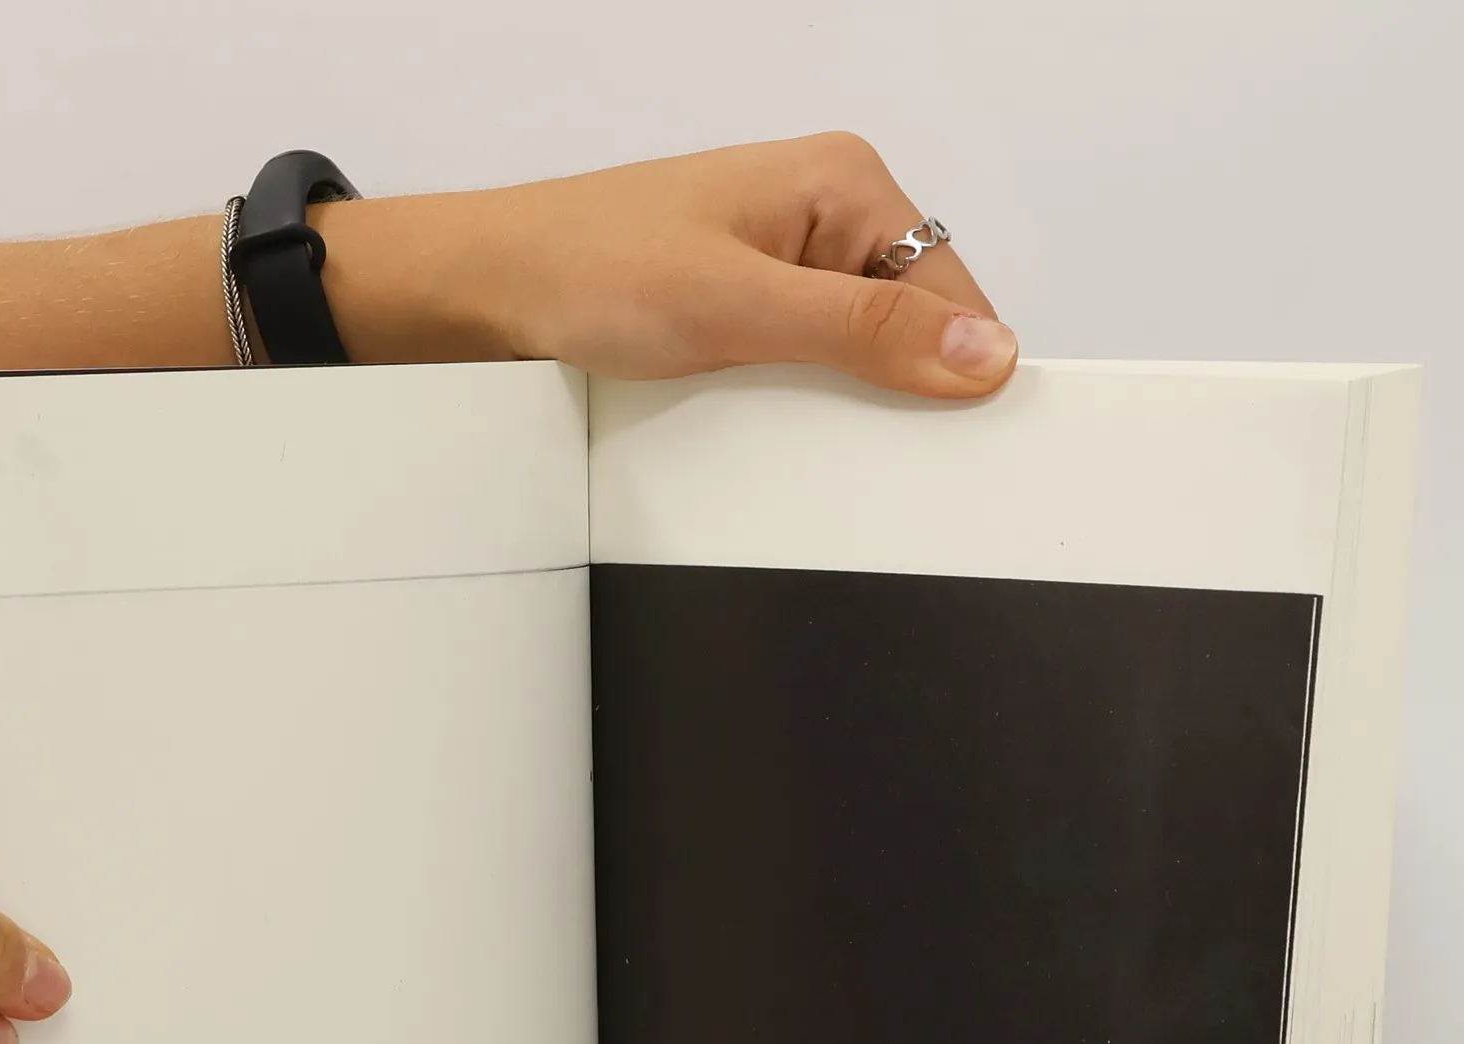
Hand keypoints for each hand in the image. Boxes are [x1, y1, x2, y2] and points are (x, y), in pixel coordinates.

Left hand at [312, 132, 1017, 397]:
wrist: (483, 294)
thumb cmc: (582, 268)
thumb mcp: (738, 309)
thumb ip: (864, 333)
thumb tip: (981, 353)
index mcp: (843, 182)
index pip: (954, 296)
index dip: (950, 376)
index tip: (935, 441)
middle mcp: (822, 216)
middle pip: (910, 332)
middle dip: (881, 393)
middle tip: (823, 426)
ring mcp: (783, 266)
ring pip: (855, 361)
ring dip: (826, 404)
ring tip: (767, 409)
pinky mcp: (747, 311)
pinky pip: (803, 372)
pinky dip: (786, 405)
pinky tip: (750, 415)